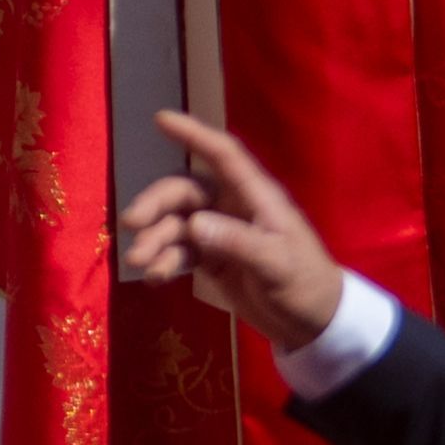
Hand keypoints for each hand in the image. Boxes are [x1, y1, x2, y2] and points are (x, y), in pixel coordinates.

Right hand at [114, 112, 347, 346]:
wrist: (314, 325)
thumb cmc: (305, 284)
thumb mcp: (277, 264)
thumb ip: (237, 243)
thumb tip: (193, 225)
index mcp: (256, 197)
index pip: (223, 155)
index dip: (194, 134)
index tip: (160, 118)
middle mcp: (234, 208)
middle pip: (186, 192)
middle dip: (156, 204)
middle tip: (130, 223)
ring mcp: (221, 234)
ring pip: (177, 224)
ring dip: (154, 239)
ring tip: (138, 262)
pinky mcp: (213, 260)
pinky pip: (180, 252)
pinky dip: (164, 261)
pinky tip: (155, 277)